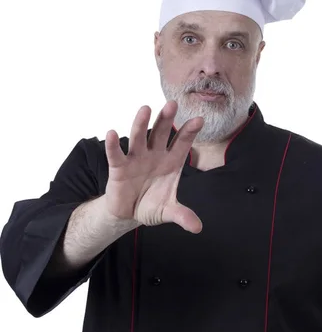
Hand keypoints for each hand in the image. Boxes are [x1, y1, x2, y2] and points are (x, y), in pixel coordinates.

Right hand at [104, 100, 204, 232]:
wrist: (129, 213)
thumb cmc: (151, 205)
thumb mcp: (168, 212)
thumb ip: (182, 216)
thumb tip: (197, 227)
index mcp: (171, 162)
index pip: (182, 143)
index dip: (189, 132)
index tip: (199, 120)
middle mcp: (155, 155)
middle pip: (161, 133)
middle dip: (167, 119)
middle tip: (172, 104)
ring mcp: (136, 158)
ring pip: (139, 137)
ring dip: (141, 123)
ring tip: (145, 108)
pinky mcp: (119, 167)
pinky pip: (116, 154)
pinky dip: (113, 144)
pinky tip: (112, 133)